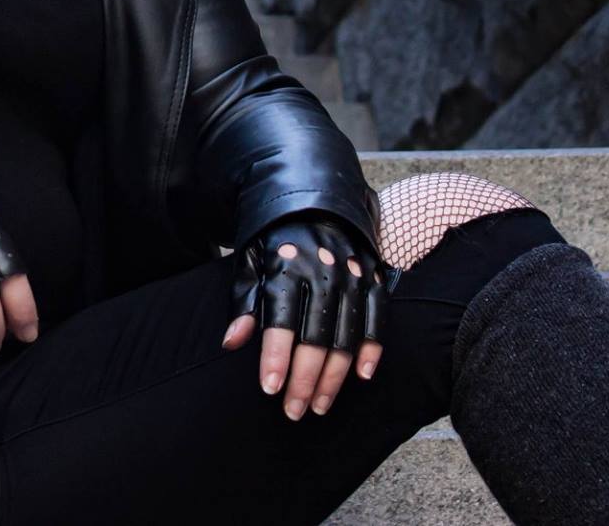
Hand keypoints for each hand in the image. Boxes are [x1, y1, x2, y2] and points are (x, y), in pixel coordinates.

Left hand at [221, 210, 389, 419]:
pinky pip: (376, 318)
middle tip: (294, 411)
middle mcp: (323, 270)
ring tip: (320, 406)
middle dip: (304, 379)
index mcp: (286, 265)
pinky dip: (371, 349)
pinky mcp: (374, 277)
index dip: (276, 356)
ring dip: (335, 376)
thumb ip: (244, 300)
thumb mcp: (250, 259)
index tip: (270, 389)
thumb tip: (231, 343)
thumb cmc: (275, 237)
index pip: (281, 318)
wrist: (317, 197)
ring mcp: (352, 274)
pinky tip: (361, 377)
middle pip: (316, 336)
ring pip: (346, 335)